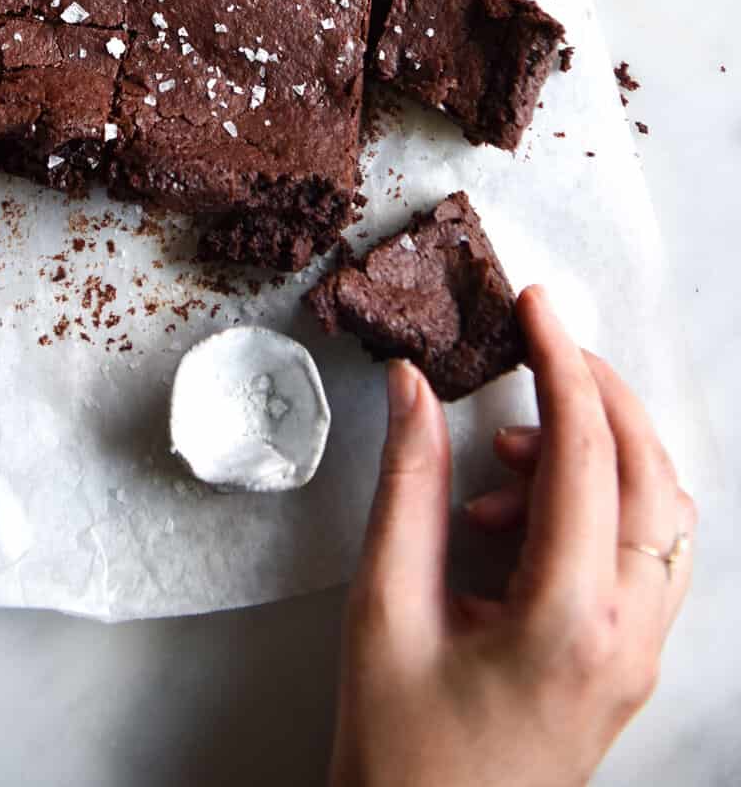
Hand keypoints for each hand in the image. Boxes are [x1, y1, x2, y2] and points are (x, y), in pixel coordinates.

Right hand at [330, 285, 694, 786]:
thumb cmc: (400, 750)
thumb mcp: (385, 608)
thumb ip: (406, 488)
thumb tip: (413, 386)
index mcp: (570, 619)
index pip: (587, 454)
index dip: (561, 363)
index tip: (535, 305)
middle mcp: (629, 635)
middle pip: (652, 474)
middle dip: (599, 393)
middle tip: (539, 345)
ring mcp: (639, 655)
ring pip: (662, 515)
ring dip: (599, 455)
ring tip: (499, 458)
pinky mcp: (628, 665)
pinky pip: (646, 556)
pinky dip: (599, 506)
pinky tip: (514, 514)